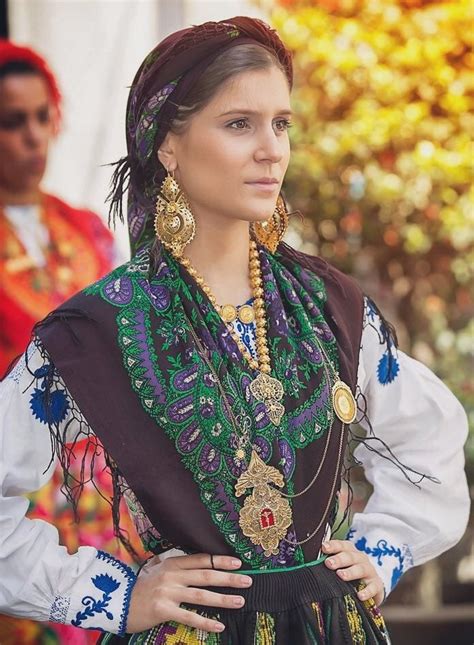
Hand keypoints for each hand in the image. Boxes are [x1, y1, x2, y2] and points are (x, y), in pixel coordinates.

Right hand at [126, 553, 251, 633]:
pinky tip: (219, 625)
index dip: (221, 560)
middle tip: (247, 581)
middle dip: (229, 578)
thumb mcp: (157, 570)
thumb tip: (197, 563)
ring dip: (223, 599)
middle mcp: (172, 575)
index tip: (238, 562)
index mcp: (172, 563)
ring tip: (239, 601)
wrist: (117, 602)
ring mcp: (168, 592)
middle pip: (206, 575)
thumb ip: (176, 565)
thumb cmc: (140, 587)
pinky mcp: (163, 610)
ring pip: (201, 595)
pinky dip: (206, 621)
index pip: (202, 559)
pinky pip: (189, 616)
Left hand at [322, 539, 384, 605]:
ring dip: (351, 572)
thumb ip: (330, 563)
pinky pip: (373, 587)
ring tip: (341, 576)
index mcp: (350, 551)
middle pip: (350, 556)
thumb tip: (312, 563)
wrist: (371, 586)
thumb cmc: (350, 573)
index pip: (342, 545)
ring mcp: (370, 571)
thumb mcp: (341, 567)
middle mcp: (360, 559)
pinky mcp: (377, 585)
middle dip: (339, 559)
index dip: (333, 545)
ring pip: (361, 569)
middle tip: (329, 563)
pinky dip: (367, 591)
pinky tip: (359, 595)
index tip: (324, 547)